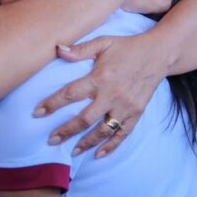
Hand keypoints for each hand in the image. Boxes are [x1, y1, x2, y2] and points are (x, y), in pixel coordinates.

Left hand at [34, 32, 166, 157]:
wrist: (159, 54)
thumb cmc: (127, 47)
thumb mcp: (103, 42)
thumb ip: (80, 49)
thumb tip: (58, 49)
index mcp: (101, 77)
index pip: (71, 94)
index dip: (52, 104)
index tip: (37, 113)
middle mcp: (112, 95)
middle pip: (85, 119)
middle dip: (66, 131)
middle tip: (51, 140)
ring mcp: (126, 107)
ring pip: (103, 131)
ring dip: (86, 143)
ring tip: (72, 151)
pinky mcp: (137, 113)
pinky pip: (123, 134)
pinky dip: (111, 146)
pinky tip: (98, 154)